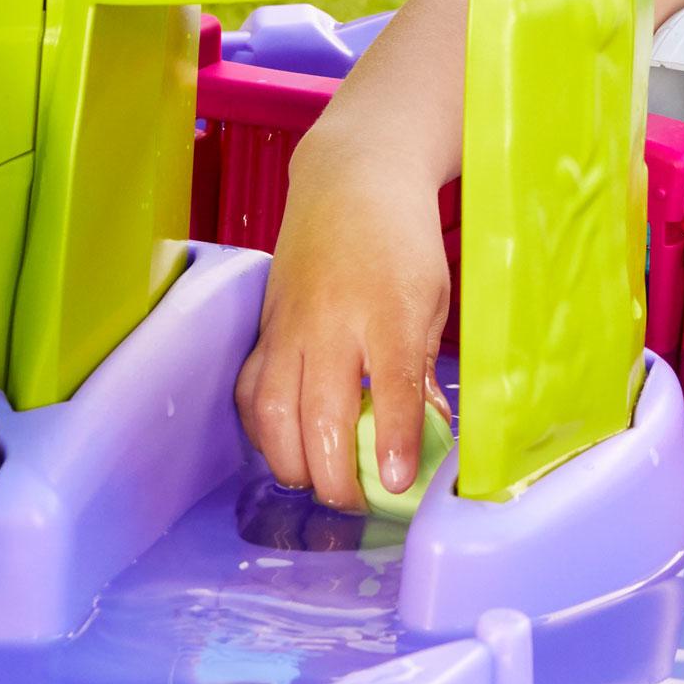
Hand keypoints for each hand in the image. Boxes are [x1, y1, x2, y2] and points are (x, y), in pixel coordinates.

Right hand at [234, 135, 451, 512]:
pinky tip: (283, 448)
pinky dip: (261, 431)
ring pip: (273, 412)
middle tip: (355, 503)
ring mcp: (291, 324)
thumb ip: (422, 365)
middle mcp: (333, 321)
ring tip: (318, 486)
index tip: (394, 484)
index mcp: (388, 310)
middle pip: (322, 414)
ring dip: (291, 462)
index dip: (392, 442)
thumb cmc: (404, 240)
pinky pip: (250, 390)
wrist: (351, 180)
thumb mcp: (433, 296)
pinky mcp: (266, 325)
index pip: (390, 389)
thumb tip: (428, 431)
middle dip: (334, 475)